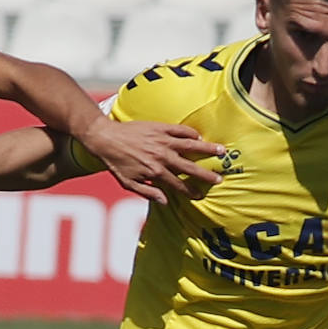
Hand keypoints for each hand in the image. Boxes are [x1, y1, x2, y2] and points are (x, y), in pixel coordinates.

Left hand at [80, 117, 225, 203]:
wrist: (105, 138)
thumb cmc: (115, 163)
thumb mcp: (128, 183)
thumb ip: (148, 192)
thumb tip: (165, 201)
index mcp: (155, 172)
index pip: (178, 185)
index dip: (190, 192)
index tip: (201, 195)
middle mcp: (162, 157)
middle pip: (189, 168)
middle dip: (205, 174)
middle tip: (220, 178)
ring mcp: (162, 140)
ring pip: (190, 146)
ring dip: (207, 149)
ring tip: (221, 150)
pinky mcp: (160, 127)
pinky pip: (180, 130)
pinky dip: (191, 133)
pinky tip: (199, 137)